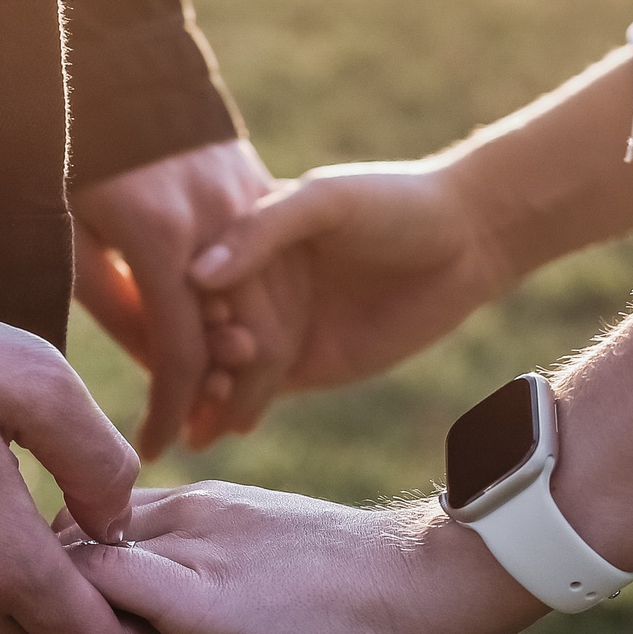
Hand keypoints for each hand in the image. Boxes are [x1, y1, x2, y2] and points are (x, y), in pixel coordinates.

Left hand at [64, 482, 542, 633]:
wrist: (430, 585)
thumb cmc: (361, 605)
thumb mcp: (262, 632)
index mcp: (199, 510)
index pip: (89, 529)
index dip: (62, 583)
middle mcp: (187, 514)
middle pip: (68, 542)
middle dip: (46, 602)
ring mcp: (196, 548)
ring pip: (78, 562)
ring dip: (61, 622)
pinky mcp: (208, 596)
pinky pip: (114, 590)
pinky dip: (88, 631)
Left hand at [71, 139, 306, 456]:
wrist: (122, 66)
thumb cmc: (77, 155)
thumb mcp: (72, 232)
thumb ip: (113, 302)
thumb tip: (151, 366)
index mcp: (160, 236)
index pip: (181, 351)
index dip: (169, 410)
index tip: (154, 449)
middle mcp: (218, 219)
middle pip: (242, 338)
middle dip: (224, 399)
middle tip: (199, 436)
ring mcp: (249, 196)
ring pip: (277, 303)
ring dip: (258, 362)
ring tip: (225, 404)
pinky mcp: (264, 182)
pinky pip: (283, 264)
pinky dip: (272, 310)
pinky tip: (247, 343)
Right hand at [184, 160, 510, 418]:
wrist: (465, 241)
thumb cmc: (394, 202)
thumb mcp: (326, 202)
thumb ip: (263, 231)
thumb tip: (199, 277)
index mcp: (244, 235)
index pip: (190, 276)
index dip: (177, 304)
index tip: (167, 326)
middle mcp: (252, 283)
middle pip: (199, 328)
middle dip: (186, 360)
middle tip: (181, 387)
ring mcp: (275, 325)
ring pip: (223, 368)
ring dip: (204, 395)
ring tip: (191, 421)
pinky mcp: (303, 364)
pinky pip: (257, 394)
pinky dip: (232, 412)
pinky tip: (210, 431)